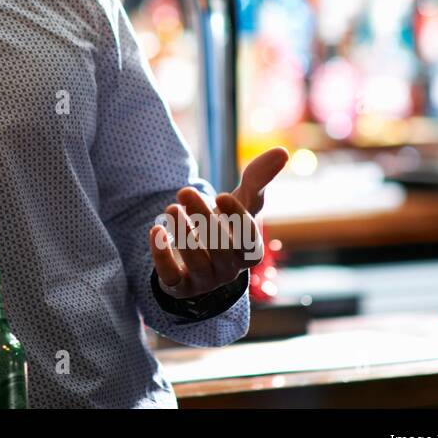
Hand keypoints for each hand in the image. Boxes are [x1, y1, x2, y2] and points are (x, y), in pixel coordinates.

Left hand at [148, 147, 289, 299]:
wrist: (200, 259)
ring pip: (196, 262)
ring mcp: (204, 280)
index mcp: (249, 250)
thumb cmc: (227, 226)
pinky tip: (156, 231)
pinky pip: (171, 277)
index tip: (222, 194)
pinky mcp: (179, 286)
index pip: (249, 239)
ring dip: (183, 234)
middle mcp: (229, 269)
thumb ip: (258, 180)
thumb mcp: (243, 204)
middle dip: (203, 219)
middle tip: (184, 191)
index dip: (237, 218)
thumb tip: (282, 151)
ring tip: (170, 208)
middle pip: (221, 248)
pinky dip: (162, 255)